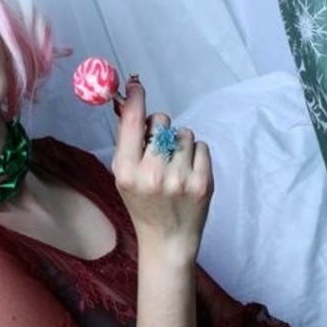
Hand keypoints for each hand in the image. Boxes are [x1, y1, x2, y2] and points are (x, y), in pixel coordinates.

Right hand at [111, 80, 212, 263]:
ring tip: (175, 167)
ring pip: (184, 133)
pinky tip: (188, 173)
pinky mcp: (202, 182)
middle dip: (161, 129)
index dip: (135, 98)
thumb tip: (129, 101)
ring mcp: (180, 179)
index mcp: (128, 173)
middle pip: (161, 121)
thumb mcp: (124, 177)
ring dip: (180, 144)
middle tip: (159, 150)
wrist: (168, 241)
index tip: (136, 85)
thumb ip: (127, 142)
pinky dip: (196, 155)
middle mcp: (152, 174)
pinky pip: (201, 146)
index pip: (132, 122)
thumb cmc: (144, 205)